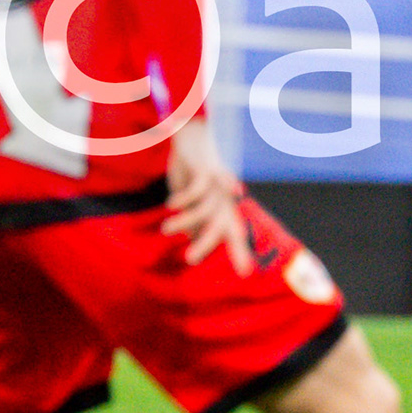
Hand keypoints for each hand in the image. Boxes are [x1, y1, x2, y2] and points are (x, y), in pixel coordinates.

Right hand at [160, 121, 253, 270]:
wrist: (191, 138)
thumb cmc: (193, 175)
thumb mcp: (194, 201)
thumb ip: (197, 220)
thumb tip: (193, 240)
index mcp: (223, 208)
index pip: (234, 234)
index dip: (240, 253)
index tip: (245, 274)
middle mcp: (224, 198)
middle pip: (223, 226)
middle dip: (208, 244)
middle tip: (189, 259)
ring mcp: (216, 184)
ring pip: (206, 209)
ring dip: (186, 221)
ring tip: (166, 229)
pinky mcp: (205, 170)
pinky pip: (198, 188)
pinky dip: (185, 198)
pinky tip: (171, 205)